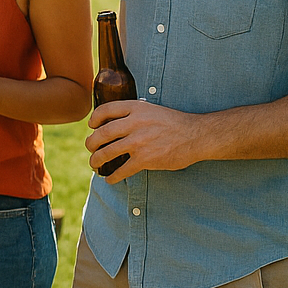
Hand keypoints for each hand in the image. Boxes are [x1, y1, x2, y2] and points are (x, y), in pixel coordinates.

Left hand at [85, 100, 204, 182]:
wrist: (197, 136)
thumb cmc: (174, 123)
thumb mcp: (152, 110)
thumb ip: (134, 114)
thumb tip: (113, 123)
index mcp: (136, 108)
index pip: (105, 110)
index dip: (94, 118)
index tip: (91, 126)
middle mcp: (134, 123)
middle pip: (101, 134)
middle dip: (91, 143)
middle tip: (90, 148)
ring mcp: (139, 142)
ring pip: (107, 152)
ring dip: (96, 160)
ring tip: (94, 164)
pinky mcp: (145, 159)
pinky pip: (122, 170)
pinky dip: (113, 176)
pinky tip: (110, 179)